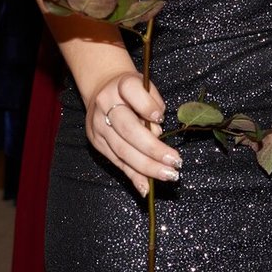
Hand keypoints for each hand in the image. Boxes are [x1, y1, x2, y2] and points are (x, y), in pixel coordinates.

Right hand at [86, 71, 177, 196]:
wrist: (103, 90)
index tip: (161, 119)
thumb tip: (157, 133)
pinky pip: (117, 162)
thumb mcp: (146, 86)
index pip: (132, 92)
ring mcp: (98, 125)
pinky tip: (146, 187)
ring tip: (168, 174)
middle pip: (128, 129)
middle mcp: (106, 105)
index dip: (147, 106)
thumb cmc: (133, 90)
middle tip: (175, 161)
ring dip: (147, 167)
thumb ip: (154, 105)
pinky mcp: (96, 142)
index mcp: (121, 84)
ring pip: (122, 150)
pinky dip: (133, 176)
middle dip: (153, 149)